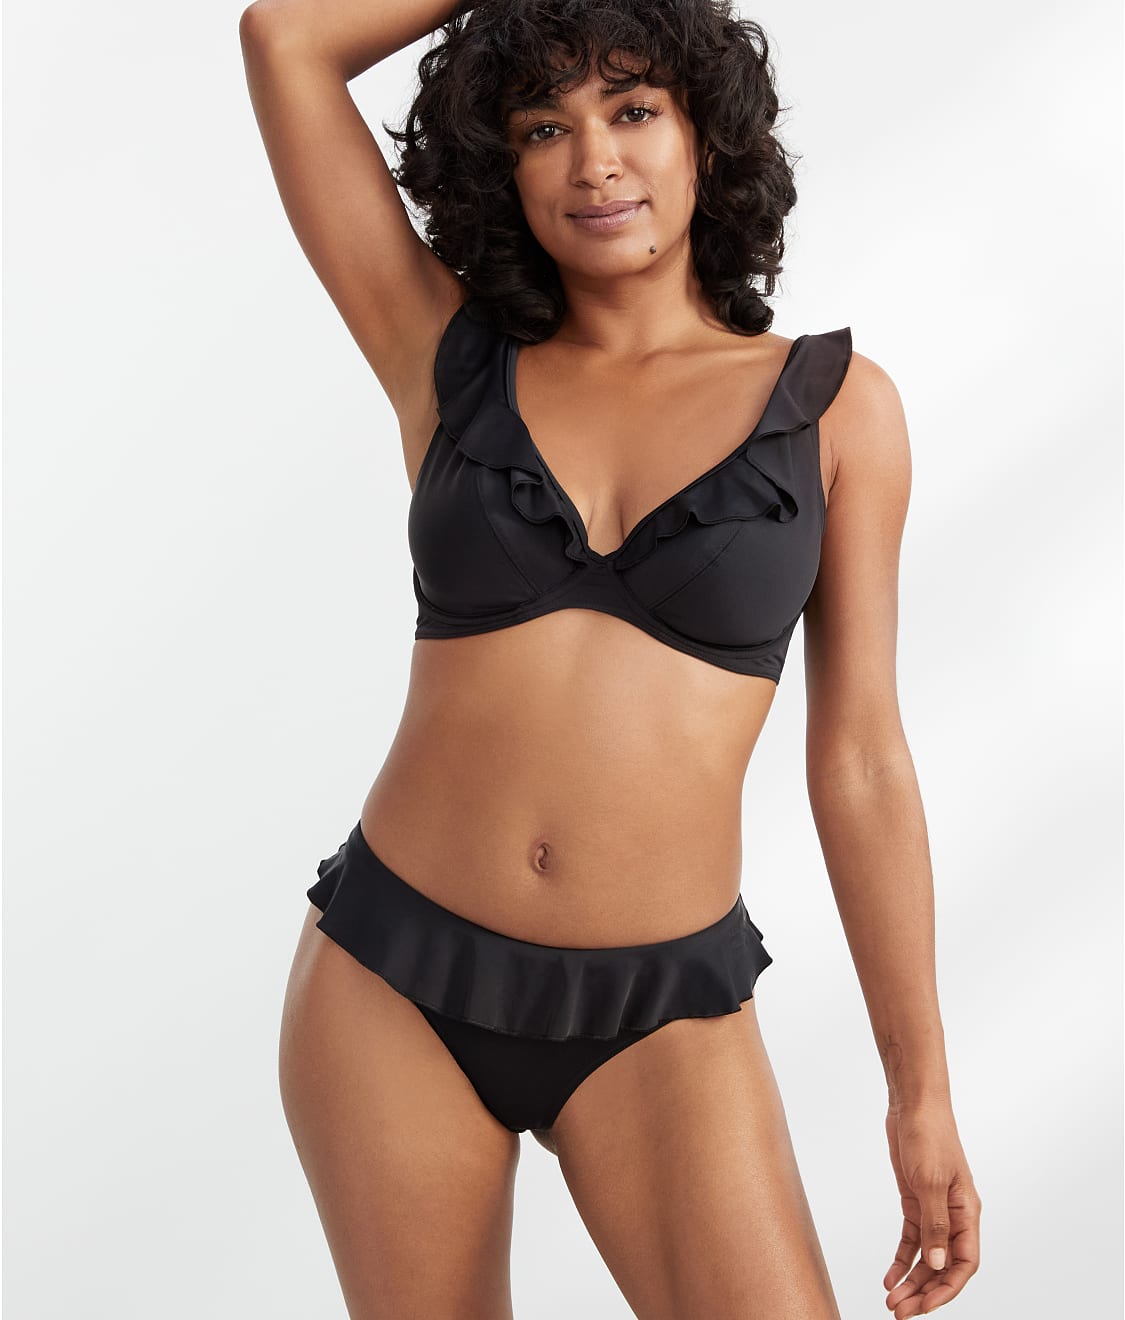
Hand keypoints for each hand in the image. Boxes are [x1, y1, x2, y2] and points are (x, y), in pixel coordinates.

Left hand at [882, 1100, 980, 1315]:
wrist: (913, 1103)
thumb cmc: (929, 1135)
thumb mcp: (931, 1181)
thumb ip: (935, 1224)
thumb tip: (939, 1265)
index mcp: (967, 1213)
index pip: (965, 1264)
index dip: (947, 1290)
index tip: (924, 1307)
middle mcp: (954, 1216)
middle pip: (944, 1266)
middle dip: (925, 1292)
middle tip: (899, 1312)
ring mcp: (934, 1209)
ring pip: (927, 1256)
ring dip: (911, 1280)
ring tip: (892, 1301)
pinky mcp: (915, 1200)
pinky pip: (912, 1239)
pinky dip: (902, 1258)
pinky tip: (890, 1275)